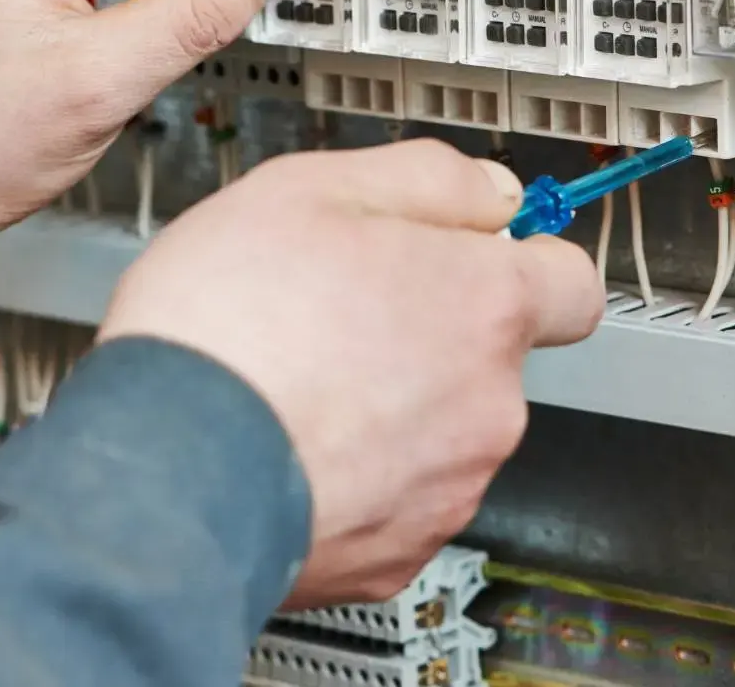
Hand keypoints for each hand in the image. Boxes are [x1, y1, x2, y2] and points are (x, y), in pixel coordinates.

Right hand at [98, 139, 605, 604]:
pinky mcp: (397, 554)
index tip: (485, 256)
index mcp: (483, 305)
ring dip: (391, 404)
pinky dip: (355, 474)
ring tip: (298, 382)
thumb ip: (426, 179)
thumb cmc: (225, 331)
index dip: (528, 262)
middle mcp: (487, 403)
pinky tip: (288, 444)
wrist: (161, 475)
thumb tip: (488, 193)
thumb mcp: (314, 188)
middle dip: (431, 332)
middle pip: (491, 356)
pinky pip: (395, 499)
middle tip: (341, 313)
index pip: (573, 283)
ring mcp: (447, 487)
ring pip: (442, 429)